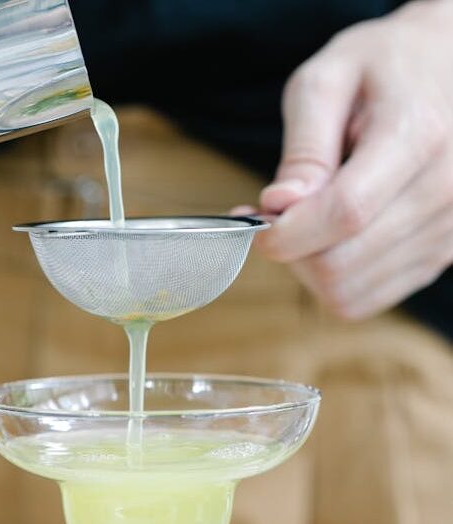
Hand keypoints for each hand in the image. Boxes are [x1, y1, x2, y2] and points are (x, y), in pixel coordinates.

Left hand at [246, 0, 452, 319]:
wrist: (448, 64)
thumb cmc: (383, 66)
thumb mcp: (327, 81)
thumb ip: (304, 148)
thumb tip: (280, 206)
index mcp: (418, 137)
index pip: (343, 215)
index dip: (284, 232)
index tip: (252, 217)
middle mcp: (448, 191)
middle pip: (342, 265)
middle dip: (289, 249)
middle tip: (272, 214)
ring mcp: (451, 229)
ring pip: (351, 292)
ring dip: (309, 266)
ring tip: (303, 220)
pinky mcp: (445, 252)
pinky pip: (372, 296)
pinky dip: (336, 278)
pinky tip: (329, 237)